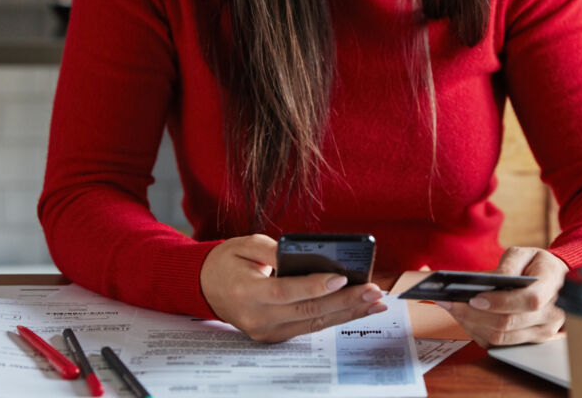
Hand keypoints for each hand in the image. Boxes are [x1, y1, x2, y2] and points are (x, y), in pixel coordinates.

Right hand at [200, 234, 386, 341]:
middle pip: (307, 312)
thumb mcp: (246, 244)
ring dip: (348, 313)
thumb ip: (273, 248)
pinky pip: (309, 327)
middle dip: (344, 301)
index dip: (315, 286)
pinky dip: (335, 318)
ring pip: (313, 324)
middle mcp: (257, 317)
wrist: (207, 286)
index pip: (285, 291)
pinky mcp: (275, 336)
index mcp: (247, 292)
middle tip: (372, 291)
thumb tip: (306, 255)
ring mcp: (266, 331)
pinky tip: (357, 308)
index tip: (342, 276)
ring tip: (375, 302)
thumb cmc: (229, 261)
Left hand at [438, 247, 567, 346]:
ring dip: (472, 325)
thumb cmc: (536, 265)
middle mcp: (552, 315)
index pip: (528, 301)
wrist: (554, 280)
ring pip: (501, 338)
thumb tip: (489, 281)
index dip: (499, 302)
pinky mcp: (530, 342)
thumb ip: (508, 264)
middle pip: (509, 323)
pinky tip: (465, 319)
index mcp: (552, 287)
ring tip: (452, 309)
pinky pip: (499, 344)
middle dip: (474, 315)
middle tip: (450, 303)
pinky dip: (478, 332)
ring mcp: (543, 332)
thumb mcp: (524, 254)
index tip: (474, 298)